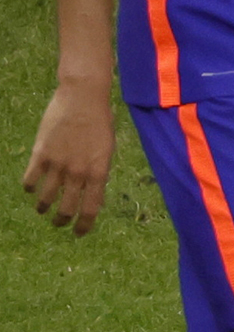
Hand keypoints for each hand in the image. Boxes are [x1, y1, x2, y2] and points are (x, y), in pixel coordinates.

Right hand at [20, 78, 114, 235]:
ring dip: (43, 208)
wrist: (83, 98)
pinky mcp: (40, 155)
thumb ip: (98, 171)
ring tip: (43, 209)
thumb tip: (91, 191)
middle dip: (62, 220)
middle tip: (59, 223)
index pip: (91, 208)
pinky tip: (31, 187)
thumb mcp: (106, 149)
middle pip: (67, 208)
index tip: (79, 233)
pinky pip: (30, 181)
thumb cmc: (100, 121)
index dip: (84, 225)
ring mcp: (58, 164)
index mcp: (99, 171)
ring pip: (45, 199)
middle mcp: (78, 172)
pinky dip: (29, 188)